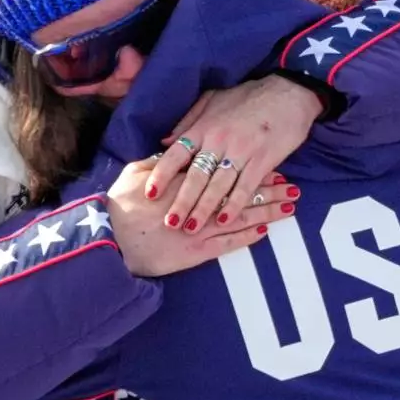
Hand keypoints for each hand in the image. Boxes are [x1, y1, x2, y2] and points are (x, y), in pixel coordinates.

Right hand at [109, 158, 297, 276]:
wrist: (109, 243)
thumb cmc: (117, 207)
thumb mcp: (134, 175)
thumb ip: (157, 161)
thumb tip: (174, 148)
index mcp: (183, 180)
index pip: (223, 169)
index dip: (247, 164)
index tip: (268, 159)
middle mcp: (197, 202)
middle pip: (239, 191)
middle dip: (267, 187)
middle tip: (291, 183)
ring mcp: (199, 228)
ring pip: (241, 216)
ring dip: (267, 210)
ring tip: (290, 205)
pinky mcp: (196, 251)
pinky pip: (228, 244)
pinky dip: (247, 236)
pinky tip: (265, 230)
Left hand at [147, 75, 320, 230]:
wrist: (288, 92)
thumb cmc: (249, 96)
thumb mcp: (213, 99)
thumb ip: (189, 121)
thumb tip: (165, 140)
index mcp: (205, 127)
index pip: (177, 154)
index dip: (161, 174)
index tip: (149, 193)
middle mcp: (219, 140)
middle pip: (195, 176)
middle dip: (180, 201)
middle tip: (168, 222)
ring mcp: (241, 151)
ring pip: (217, 186)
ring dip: (203, 209)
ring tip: (190, 228)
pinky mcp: (263, 160)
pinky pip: (245, 187)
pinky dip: (234, 205)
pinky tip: (224, 220)